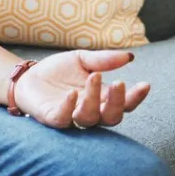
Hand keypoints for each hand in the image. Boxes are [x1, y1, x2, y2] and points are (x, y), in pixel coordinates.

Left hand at [11, 50, 149, 129]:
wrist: (29, 77)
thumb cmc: (58, 71)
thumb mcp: (82, 59)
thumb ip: (103, 60)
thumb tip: (129, 56)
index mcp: (102, 99)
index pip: (125, 104)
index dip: (136, 97)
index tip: (145, 84)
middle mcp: (91, 112)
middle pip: (112, 117)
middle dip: (117, 102)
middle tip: (118, 82)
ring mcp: (71, 117)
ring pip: (89, 118)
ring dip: (94, 99)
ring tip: (94, 77)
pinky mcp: (52, 118)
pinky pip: (63, 118)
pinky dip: (69, 107)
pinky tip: (72, 93)